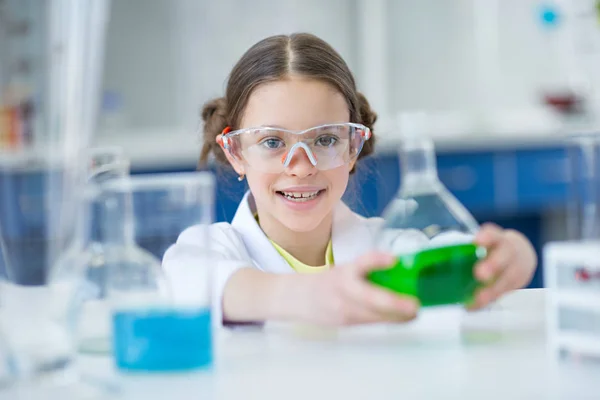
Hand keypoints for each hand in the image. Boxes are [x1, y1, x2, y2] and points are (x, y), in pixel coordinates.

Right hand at [288, 252, 418, 325]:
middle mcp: (343, 290)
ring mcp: (343, 309)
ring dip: (398, 315)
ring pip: (375, 315)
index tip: (393, 259)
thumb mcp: (345, 270)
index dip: (377, 260)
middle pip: (370, 298)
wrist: (298, 299)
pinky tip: (403, 318)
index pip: (361, 263)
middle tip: (415, 305)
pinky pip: (372, 322)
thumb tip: (401, 269)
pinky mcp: (346, 323)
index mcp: (344, 272)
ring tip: (415, 312)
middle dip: (395, 303)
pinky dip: (390, 320)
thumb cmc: (328, 283)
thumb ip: (369, 270)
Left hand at [469, 223, 536, 309]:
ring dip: (491, 290)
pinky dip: (488, 299)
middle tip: (480, 274)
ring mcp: (515, 268)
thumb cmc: (492, 249)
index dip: (487, 237)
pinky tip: (475, 305)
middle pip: (505, 255)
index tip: (477, 241)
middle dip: (493, 265)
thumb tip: (425, 257)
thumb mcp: (484, 242)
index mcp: (497, 239)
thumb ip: (464, 248)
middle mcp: (508, 252)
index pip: (493, 234)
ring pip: (507, 278)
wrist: (520, 255)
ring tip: (477, 298)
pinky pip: (503, 293)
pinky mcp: (515, 284)